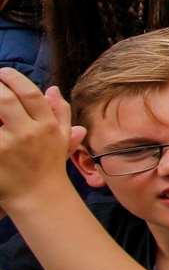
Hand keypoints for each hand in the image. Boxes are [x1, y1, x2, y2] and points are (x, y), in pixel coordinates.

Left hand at [0, 70, 83, 205]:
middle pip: (6, 101)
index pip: (30, 94)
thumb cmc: (49, 165)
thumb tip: (52, 89)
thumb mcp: (62, 137)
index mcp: (46, 125)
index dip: (15, 79)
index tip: (4, 72)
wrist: (39, 198)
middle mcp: (28, 133)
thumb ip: (60, 111)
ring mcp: (7, 147)